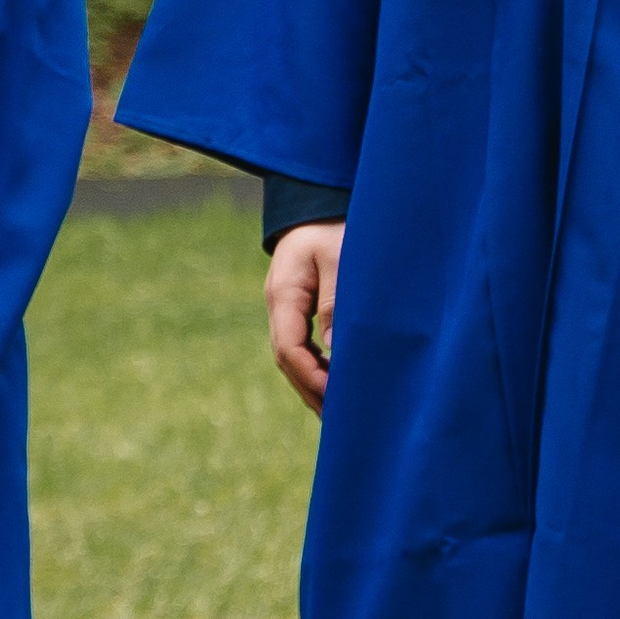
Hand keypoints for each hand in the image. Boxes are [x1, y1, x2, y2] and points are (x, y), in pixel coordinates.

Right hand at [267, 221, 343, 414]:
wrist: (319, 197)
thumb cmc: (334, 224)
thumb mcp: (340, 258)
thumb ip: (336, 302)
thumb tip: (336, 352)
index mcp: (283, 293)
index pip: (288, 347)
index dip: (311, 376)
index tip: (336, 396)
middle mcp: (279, 304)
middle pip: (288, 359)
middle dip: (311, 390)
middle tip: (338, 421)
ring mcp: (286, 306)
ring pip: (294, 355)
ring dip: (313, 383)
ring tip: (337, 414)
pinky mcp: (299, 305)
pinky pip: (302, 344)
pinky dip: (317, 367)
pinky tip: (334, 384)